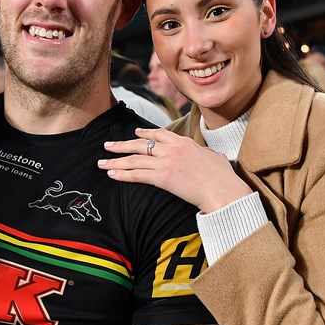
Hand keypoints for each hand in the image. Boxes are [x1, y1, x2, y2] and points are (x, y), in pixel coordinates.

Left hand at [100, 127, 251, 212]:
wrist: (223, 190)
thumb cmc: (223, 177)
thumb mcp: (214, 156)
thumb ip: (205, 153)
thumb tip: (206, 154)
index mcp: (184, 142)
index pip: (160, 134)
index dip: (145, 134)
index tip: (135, 133)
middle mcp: (172, 149)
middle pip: (141, 144)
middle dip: (122, 145)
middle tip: (108, 145)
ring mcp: (166, 162)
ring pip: (135, 160)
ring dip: (115, 161)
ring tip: (101, 162)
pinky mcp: (163, 178)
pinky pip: (137, 175)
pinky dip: (122, 174)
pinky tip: (111, 174)